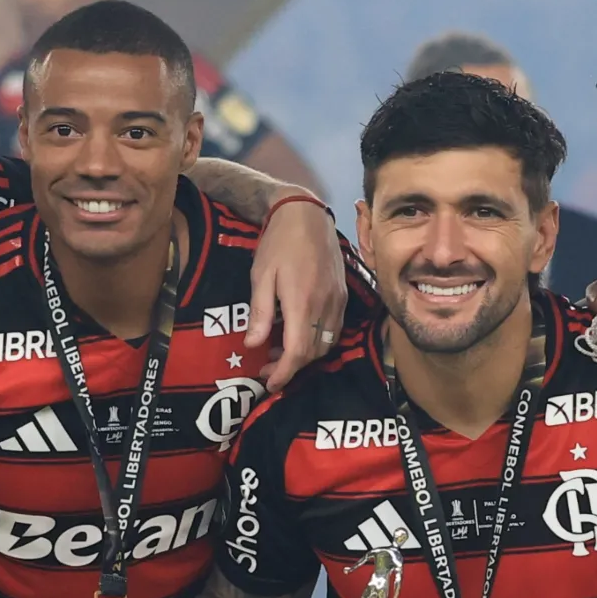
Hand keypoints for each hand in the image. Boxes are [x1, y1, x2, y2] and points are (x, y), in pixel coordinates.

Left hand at [248, 194, 345, 393]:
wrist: (307, 215)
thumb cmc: (278, 243)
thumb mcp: (260, 276)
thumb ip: (259, 312)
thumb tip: (253, 344)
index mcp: (302, 302)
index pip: (298, 351)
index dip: (284, 372)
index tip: (270, 383)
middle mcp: (325, 305)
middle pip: (314, 352)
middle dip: (291, 367)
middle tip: (266, 367)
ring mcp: (338, 301)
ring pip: (327, 343)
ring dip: (305, 355)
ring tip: (279, 351)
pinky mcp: (343, 295)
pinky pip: (334, 329)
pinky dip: (318, 340)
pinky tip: (298, 333)